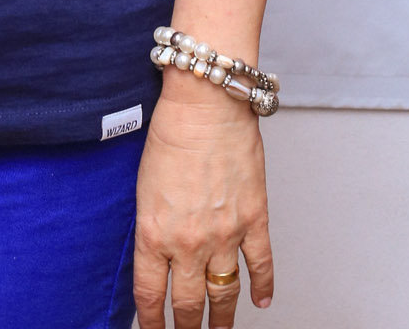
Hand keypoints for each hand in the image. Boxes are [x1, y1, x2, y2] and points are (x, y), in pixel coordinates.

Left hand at [134, 85, 274, 328]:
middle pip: (189, 304)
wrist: (207, 103)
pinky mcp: (254, 219)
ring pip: (225, 294)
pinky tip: (262, 301)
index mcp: (155, 233)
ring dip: (222, 319)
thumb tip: (157, 253)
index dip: (152, 321)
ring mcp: (225, 234)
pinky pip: (260, 265)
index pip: (150, 295)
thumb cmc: (170, 132)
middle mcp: (189, 242)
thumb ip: (152, 224)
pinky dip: (263, 287)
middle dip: (187, 328)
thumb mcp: (144, 186)